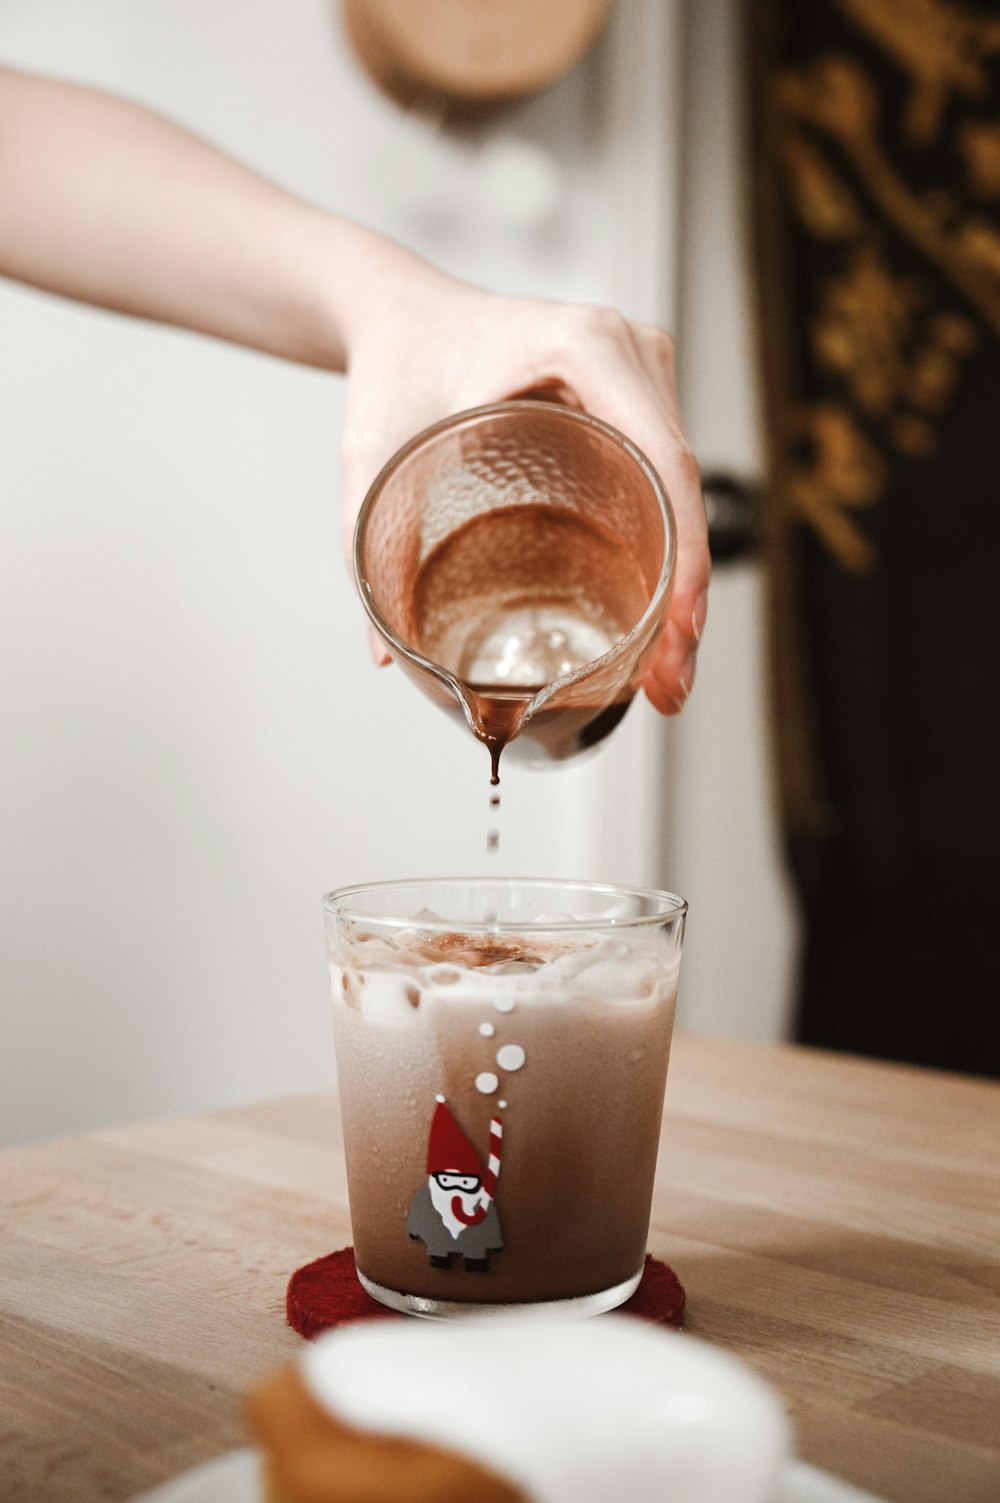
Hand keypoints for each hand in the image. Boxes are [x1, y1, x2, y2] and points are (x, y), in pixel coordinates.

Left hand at [340, 265, 709, 713]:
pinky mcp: (634, 399)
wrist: (400, 318)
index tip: (676, 631)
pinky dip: (665, 549)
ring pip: (681, 491)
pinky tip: (656, 619)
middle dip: (684, 596)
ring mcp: (638, 374)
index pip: (661, 462)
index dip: (681, 555)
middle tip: (671, 683)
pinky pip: (663, 480)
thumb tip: (386, 655)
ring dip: (681, 583)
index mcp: (581, 347)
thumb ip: (368, 546)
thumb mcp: (374, 455)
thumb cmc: (394, 366)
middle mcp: (626, 353)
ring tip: (667, 671)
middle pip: (681, 487)